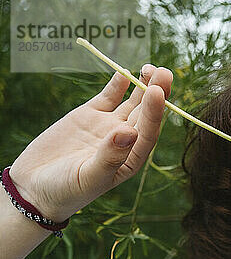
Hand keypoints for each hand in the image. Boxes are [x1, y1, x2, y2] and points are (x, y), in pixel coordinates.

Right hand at [8, 65, 172, 221]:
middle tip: (165, 72)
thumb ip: (110, 157)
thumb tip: (130, 132)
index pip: (148, 132)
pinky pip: (110, 96)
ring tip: (152, 68)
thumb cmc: (66, 190)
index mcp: (130, 159)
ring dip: (142, 85)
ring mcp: (109, 126)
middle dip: (157, 93)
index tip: (158, 91)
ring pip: (132, 102)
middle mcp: (125, 141)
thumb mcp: (88, 177)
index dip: (155, 112)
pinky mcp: (90, 115)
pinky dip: (118, 84)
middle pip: (146, 113)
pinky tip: (126, 70)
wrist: (36, 187)